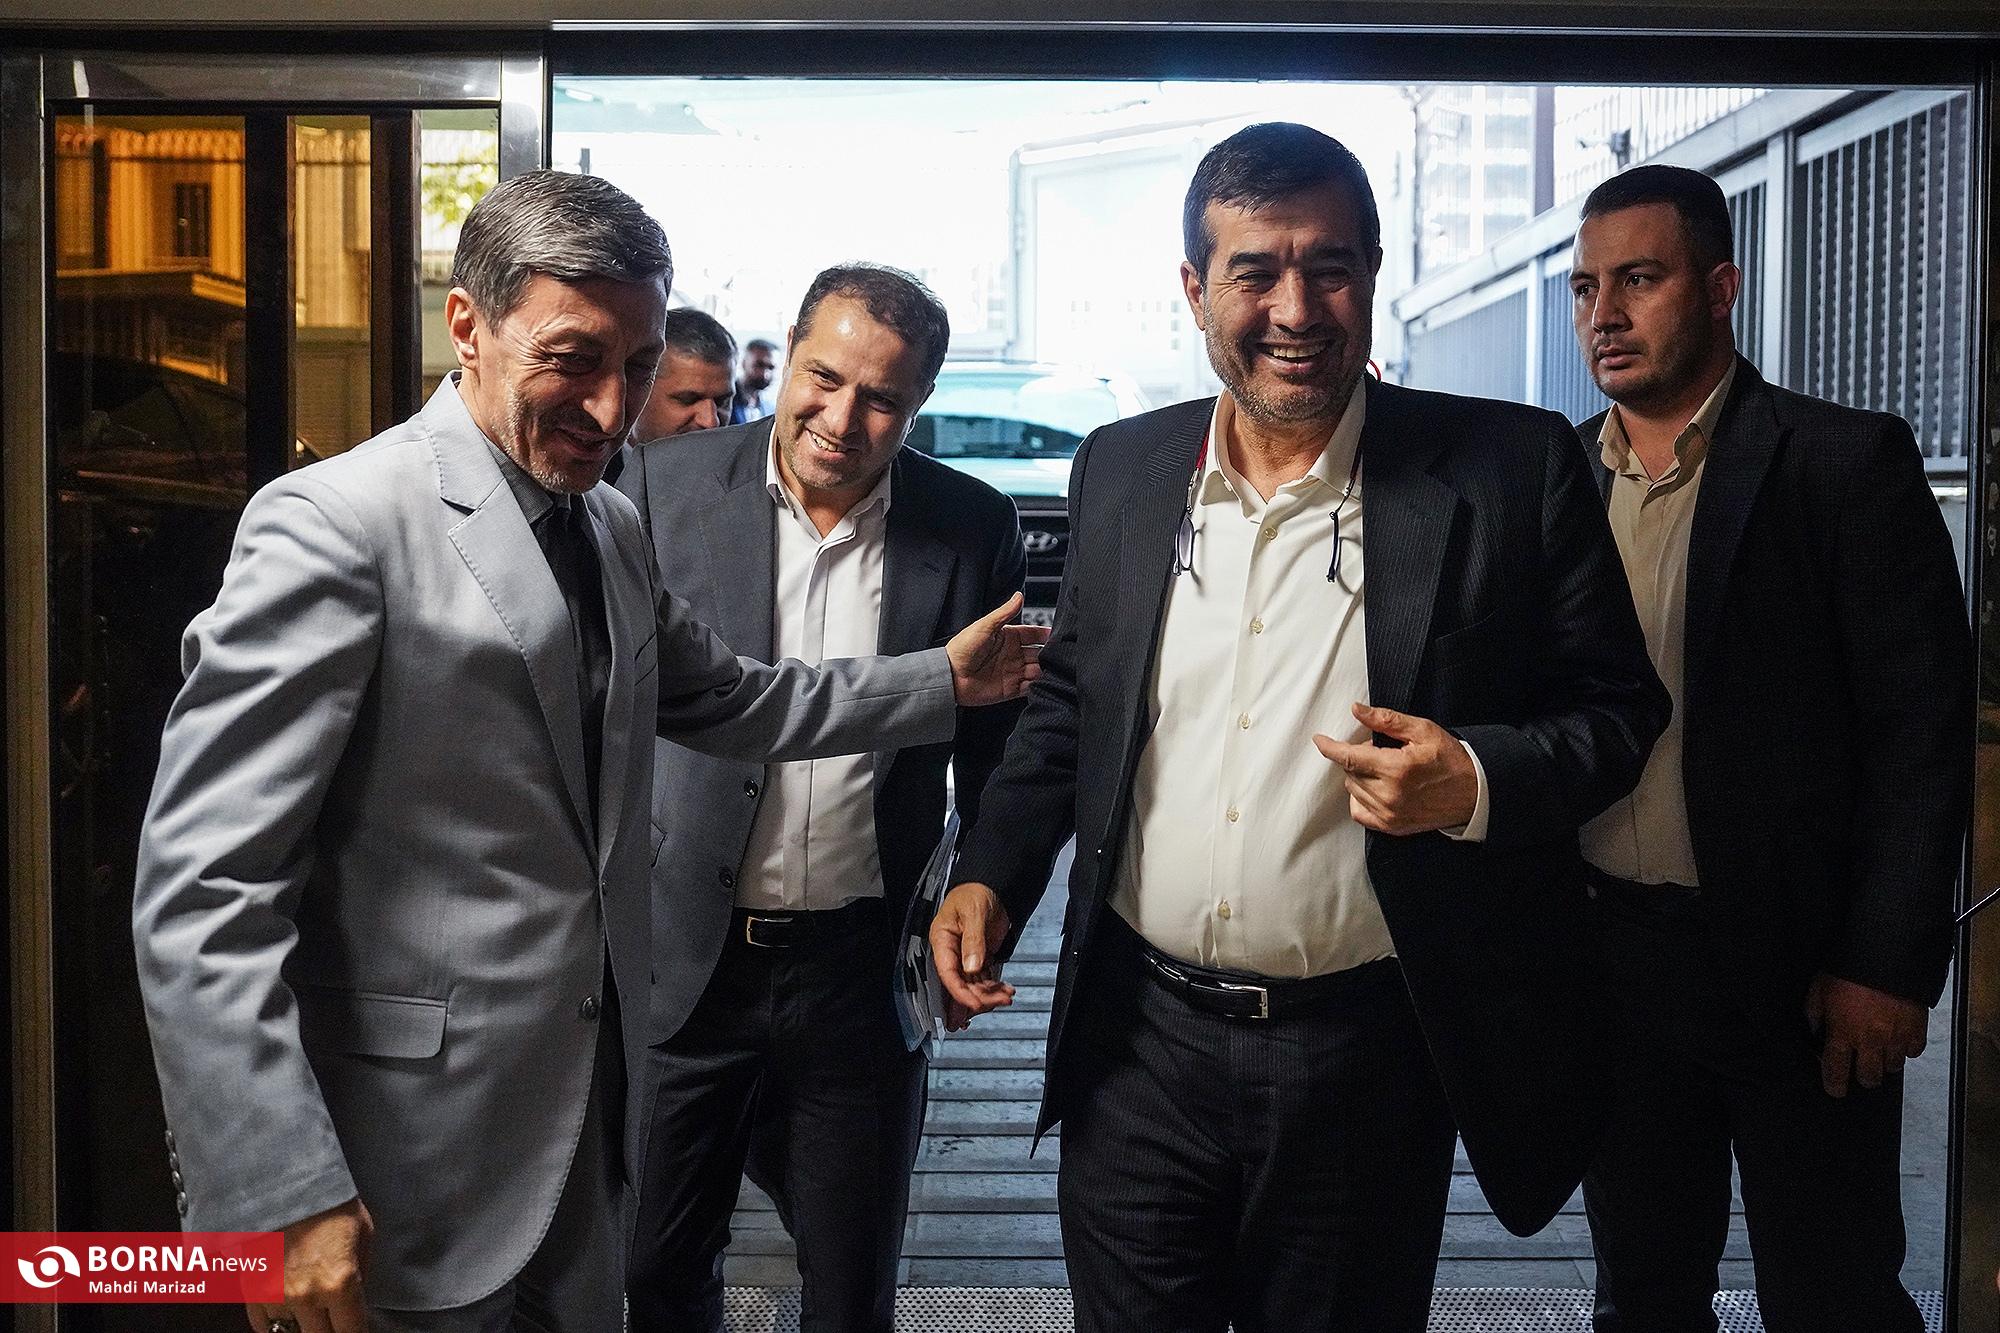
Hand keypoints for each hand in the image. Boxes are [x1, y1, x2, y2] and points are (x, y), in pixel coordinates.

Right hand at [245, 1197, 371, 1332]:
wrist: (285, 1182)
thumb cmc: (331, 1204)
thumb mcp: (364, 1234)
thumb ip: (362, 1273)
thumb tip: (359, 1300)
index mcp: (340, 1284)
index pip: (351, 1332)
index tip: (355, 1328)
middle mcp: (307, 1297)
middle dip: (332, 1329)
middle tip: (336, 1318)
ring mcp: (276, 1297)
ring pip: (291, 1332)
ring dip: (303, 1324)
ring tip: (311, 1310)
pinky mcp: (252, 1292)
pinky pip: (262, 1325)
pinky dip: (275, 1324)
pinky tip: (286, 1314)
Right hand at [931, 882, 1015, 1029]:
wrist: (990, 888)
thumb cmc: (975, 893)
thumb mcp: (974, 913)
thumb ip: (973, 940)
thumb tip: (971, 967)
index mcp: (942, 940)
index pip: (947, 973)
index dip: (959, 992)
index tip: (974, 1003)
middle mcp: (952, 952)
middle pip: (961, 984)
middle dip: (978, 997)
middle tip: (998, 1002)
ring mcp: (965, 957)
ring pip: (973, 985)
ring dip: (989, 994)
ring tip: (1006, 997)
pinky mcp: (978, 958)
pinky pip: (984, 979)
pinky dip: (994, 987)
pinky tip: (1005, 990)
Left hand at [946, 593, 1049, 706]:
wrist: (950, 675)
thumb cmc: (962, 648)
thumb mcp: (985, 626)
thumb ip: (1004, 612)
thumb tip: (1019, 595)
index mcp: (1008, 638)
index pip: (1034, 634)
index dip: (1046, 635)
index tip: (1057, 636)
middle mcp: (1013, 655)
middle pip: (1039, 654)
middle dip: (1049, 655)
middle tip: (1058, 656)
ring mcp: (1013, 672)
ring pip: (1038, 671)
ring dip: (1045, 671)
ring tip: (1053, 671)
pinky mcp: (1010, 689)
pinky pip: (1030, 688)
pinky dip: (1038, 686)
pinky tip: (1042, 683)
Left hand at [1312, 703, 1477, 835]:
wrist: (1474, 794)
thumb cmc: (1450, 759)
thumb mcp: (1423, 731)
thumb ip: (1387, 720)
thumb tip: (1356, 709)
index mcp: (1396, 769)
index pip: (1349, 757)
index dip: (1330, 747)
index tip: (1319, 740)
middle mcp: (1390, 795)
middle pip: (1350, 772)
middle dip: (1357, 757)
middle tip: (1380, 750)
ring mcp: (1390, 814)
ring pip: (1353, 790)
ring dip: (1360, 776)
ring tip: (1384, 769)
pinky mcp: (1392, 827)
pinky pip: (1359, 812)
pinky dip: (1361, 797)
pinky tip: (1376, 787)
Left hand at [1806, 973, 1926, 1096]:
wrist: (1885, 956)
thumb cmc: (1847, 970)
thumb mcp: (1819, 989)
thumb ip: (1815, 1014)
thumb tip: (1815, 1032)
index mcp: (1842, 1033)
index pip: (1836, 1070)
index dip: (1834, 1084)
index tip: (1835, 1090)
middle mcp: (1869, 1041)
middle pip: (1869, 1077)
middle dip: (1863, 1077)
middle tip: (1861, 1068)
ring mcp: (1895, 1038)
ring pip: (1893, 1067)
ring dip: (1885, 1061)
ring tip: (1880, 1048)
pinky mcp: (1917, 1030)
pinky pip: (1913, 1051)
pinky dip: (1907, 1049)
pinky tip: (1899, 1038)